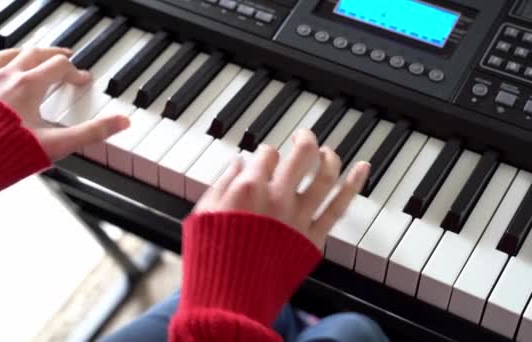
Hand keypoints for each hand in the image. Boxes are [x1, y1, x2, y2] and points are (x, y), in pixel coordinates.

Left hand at [0, 47, 129, 160]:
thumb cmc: (5, 155)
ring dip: (20, 53)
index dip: (75, 72)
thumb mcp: (58, 144)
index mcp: (28, 85)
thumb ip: (92, 132)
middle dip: (52, 55)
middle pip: (33, 54)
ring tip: (28, 55)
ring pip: (3, 55)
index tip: (82, 80)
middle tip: (63, 57)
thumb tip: (121, 123)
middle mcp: (3, 77)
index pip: (58, 67)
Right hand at [195, 129, 369, 249]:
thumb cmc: (212, 257)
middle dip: (304, 139)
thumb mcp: (203, 213)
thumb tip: (237, 162)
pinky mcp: (313, 239)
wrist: (228, 296)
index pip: (267, 154)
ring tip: (327, 152)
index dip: (266, 152)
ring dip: (330, 157)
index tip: (264, 159)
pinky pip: (339, 208)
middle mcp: (278, 197)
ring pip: (325, 176)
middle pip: (301, 154)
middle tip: (303, 136)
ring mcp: (298, 217)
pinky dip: (353, 185)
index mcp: (249, 188)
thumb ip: (222, 183)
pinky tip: (362, 168)